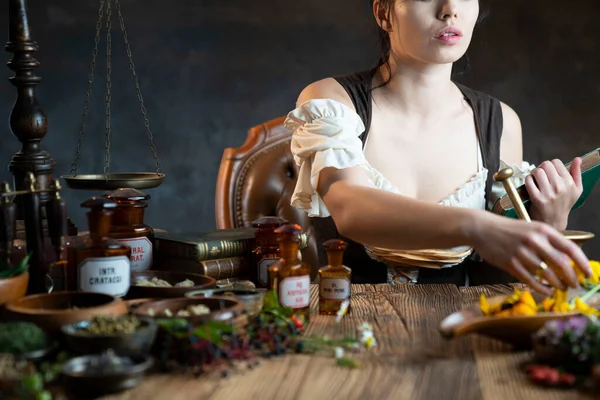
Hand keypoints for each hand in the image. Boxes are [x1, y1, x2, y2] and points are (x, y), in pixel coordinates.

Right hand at [470, 213, 590, 294]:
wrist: (482, 228)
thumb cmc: (508, 229)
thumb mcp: (530, 228)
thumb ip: (547, 242)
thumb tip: (567, 261)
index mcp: (543, 230)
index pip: (569, 248)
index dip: (582, 263)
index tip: (588, 274)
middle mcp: (534, 241)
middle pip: (561, 264)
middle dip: (571, 278)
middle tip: (574, 284)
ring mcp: (521, 253)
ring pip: (547, 274)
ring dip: (557, 284)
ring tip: (561, 288)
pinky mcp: (510, 263)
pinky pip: (530, 280)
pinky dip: (541, 288)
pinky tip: (546, 290)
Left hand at [526, 158, 582, 229]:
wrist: (554, 221)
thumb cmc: (564, 204)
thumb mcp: (576, 190)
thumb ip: (577, 173)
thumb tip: (578, 159)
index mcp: (569, 183)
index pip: (556, 162)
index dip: (550, 165)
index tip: (548, 172)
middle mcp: (560, 187)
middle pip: (545, 165)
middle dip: (541, 168)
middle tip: (540, 175)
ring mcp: (548, 193)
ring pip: (537, 171)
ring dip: (533, 173)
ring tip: (535, 179)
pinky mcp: (537, 198)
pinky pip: (528, 181)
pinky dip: (527, 180)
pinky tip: (530, 184)